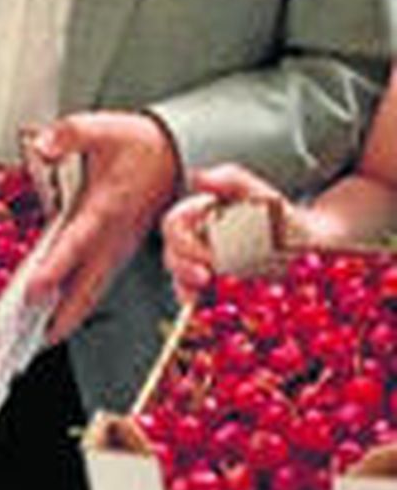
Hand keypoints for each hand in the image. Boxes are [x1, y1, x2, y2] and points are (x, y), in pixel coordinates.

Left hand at [26, 110, 180, 342]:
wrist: (176, 154)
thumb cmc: (136, 143)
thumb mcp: (101, 127)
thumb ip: (68, 135)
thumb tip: (42, 146)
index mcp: (105, 207)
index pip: (75, 243)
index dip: (55, 268)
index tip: (34, 291)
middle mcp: (114, 235)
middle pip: (87, 283)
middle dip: (63, 313)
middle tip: (37, 339)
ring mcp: (120, 246)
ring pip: (94, 287)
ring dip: (71, 314)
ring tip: (45, 339)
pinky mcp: (121, 248)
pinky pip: (99, 280)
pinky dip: (80, 300)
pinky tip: (61, 314)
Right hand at [162, 164, 286, 303]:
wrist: (316, 250)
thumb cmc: (286, 219)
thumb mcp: (262, 195)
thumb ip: (230, 180)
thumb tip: (196, 179)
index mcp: (199, 218)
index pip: (173, 226)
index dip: (181, 240)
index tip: (203, 254)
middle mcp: (198, 244)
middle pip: (173, 255)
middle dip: (183, 268)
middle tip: (206, 277)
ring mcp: (208, 271)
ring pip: (181, 281)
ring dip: (187, 289)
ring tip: (203, 296)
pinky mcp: (221, 295)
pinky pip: (200, 305)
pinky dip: (200, 310)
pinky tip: (209, 311)